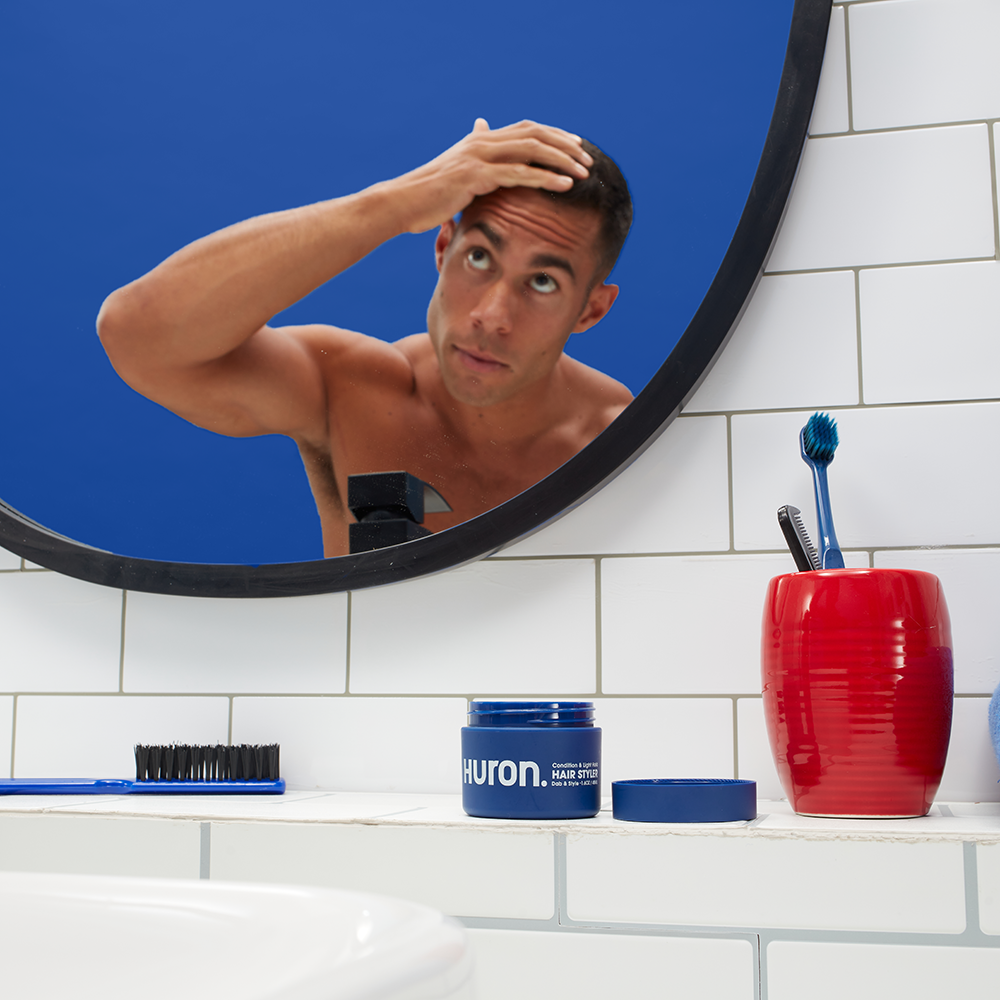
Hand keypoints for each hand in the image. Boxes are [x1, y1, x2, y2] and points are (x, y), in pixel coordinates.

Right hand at [395, 118, 592, 233]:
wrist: (403, 203)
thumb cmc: (429, 195)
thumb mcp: (456, 173)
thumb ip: (475, 159)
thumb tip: (481, 134)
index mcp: (481, 139)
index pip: (527, 129)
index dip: (555, 135)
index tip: (577, 147)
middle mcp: (482, 141)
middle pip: (535, 133)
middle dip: (565, 145)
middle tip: (588, 159)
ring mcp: (479, 156)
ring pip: (531, 150)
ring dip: (562, 160)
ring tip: (585, 173)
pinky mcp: (476, 175)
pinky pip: (519, 173)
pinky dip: (545, 178)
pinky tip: (565, 185)